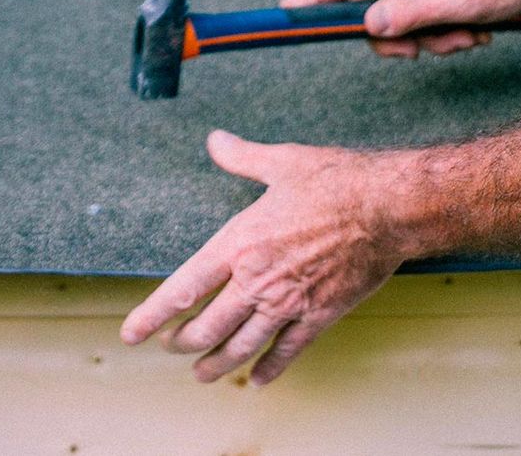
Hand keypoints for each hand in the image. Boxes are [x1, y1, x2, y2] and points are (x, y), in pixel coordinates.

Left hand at [120, 130, 415, 385]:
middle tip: (170, 347)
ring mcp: (288, 303)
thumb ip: (242, 157)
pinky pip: (287, 351)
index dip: (151, 316)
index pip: (182, 289)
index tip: (132, 332)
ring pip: (241, 347)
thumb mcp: (282, 162)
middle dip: (181, 342)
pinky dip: (269, 369)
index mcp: (239, 244)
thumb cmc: (337, 182)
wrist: (388, 207)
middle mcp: (257, 280)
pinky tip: (259, 379)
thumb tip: (216, 141)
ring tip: (202, 374)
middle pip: (205, 327)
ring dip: (216, 364)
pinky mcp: (320, 315)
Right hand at [280, 0, 520, 57]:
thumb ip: (411, 16)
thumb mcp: (464, 4)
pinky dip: (445, 25)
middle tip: (441, 48)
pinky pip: (424, 6)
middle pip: (376, 7)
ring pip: (404, 13)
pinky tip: (475, 28)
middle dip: (407, 38)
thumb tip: (366, 25)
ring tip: (473, 35)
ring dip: (434, 36)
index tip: (286, 9)